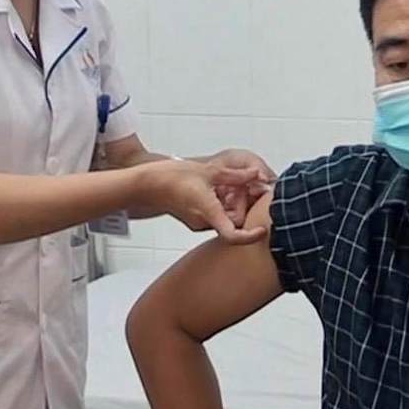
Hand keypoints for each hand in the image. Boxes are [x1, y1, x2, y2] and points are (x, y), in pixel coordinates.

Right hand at [141, 159, 268, 244]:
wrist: (145, 185)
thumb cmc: (170, 177)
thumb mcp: (209, 171)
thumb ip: (236, 175)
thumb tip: (256, 175)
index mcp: (208, 212)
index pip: (233, 236)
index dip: (251, 237)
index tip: (263, 230)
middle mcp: (203, 222)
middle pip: (232, 223)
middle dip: (242, 207)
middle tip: (243, 188)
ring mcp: (198, 222)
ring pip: (224, 218)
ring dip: (231, 204)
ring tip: (227, 184)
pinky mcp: (193, 218)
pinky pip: (214, 215)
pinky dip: (221, 204)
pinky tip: (217, 187)